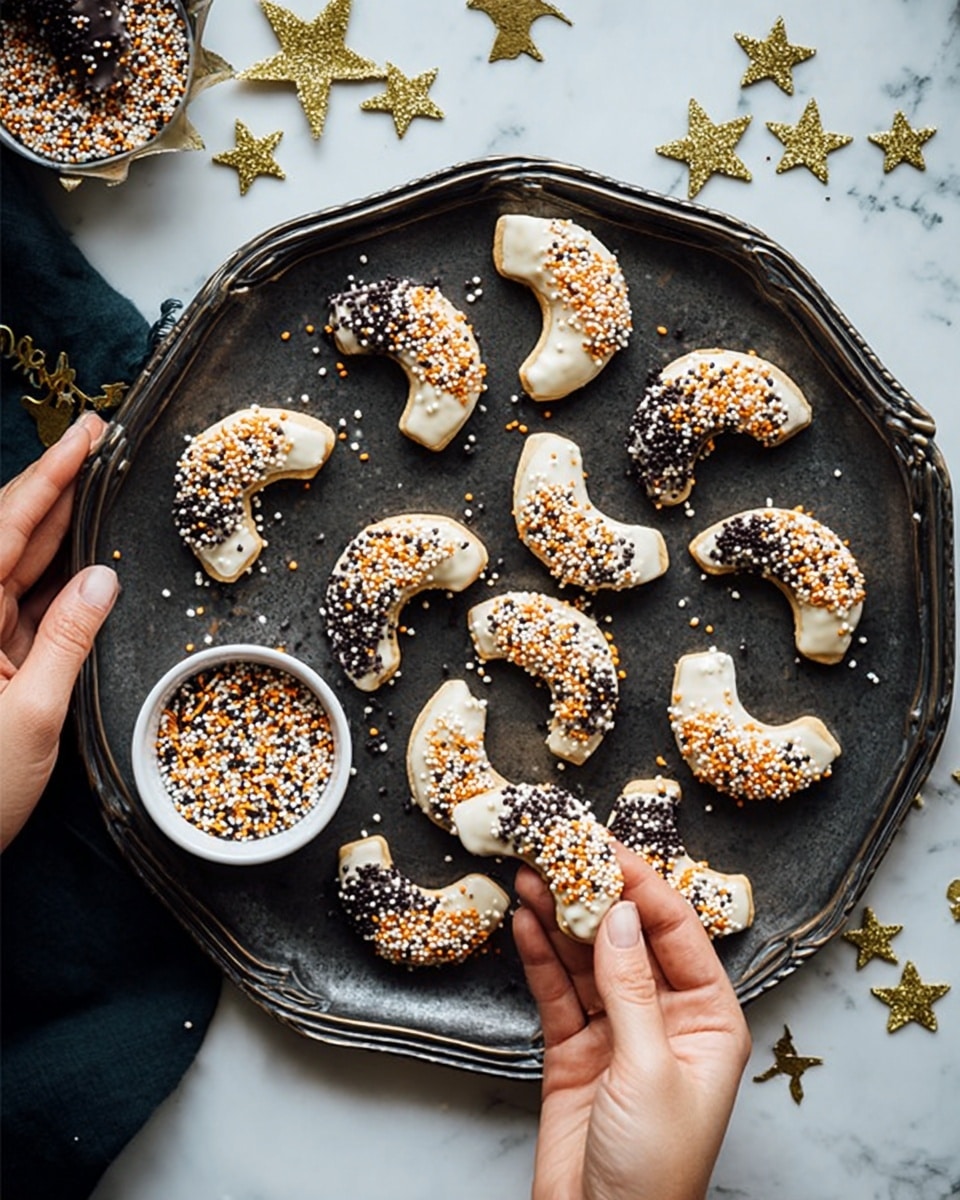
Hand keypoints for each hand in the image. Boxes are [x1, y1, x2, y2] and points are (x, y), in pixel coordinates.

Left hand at [0, 414, 119, 848]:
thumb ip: (68, 641)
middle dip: (58, 484)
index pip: (6, 527)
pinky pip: (34, 604)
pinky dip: (64, 577)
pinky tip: (91, 556)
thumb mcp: (33, 718)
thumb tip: (102, 578)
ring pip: (23, 563)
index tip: (86, 433)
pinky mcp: (0, 661)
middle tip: (100, 441)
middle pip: (13, 533)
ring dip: (62, 524)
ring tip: (101, 483)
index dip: (50, 476)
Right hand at [513, 846, 750, 1199]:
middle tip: (559, 849)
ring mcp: (618, 1030)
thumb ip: (630, 987)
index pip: (676, 931)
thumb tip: (619, 912)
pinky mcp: (575, 1047)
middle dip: (592, 892)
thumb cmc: (653, 1170)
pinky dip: (540, 954)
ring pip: (587, 956)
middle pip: (627, 936)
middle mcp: (666, 1016)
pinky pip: (557, 988)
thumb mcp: (649, 1070)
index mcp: (709, 1019)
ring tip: (531, 873)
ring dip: (559, 916)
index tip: (604, 846)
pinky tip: (525, 921)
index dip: (641, 884)